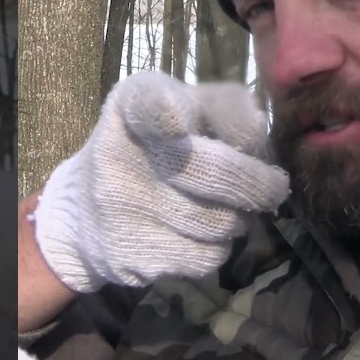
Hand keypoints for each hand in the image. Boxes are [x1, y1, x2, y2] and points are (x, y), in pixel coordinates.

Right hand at [32, 71, 289, 291]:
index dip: (166, 112)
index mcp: (132, 103)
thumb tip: (258, 128)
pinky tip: (200, 234)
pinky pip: (206, 256)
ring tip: (223, 208)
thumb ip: (223, 108)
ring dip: (238, 217)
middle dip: (258, 184)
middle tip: (275, 188)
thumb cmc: (155, 148)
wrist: (84, 212)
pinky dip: (218, 247)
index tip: (179, 125)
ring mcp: (120, 207)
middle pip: (213, 171)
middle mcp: (116, 151)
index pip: (148, 102)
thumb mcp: (183, 109)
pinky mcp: (128, 253)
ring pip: (220, 221)